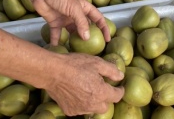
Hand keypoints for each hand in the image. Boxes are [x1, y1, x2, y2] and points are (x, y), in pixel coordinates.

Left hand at [0, 0, 109, 44]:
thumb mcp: (74, 8)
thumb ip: (81, 22)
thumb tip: (87, 37)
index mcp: (84, 7)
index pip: (98, 18)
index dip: (104, 27)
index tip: (107, 39)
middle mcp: (76, 14)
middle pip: (85, 27)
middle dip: (88, 37)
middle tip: (91, 51)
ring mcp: (66, 19)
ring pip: (72, 33)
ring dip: (74, 41)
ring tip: (76, 52)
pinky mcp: (55, 22)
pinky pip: (57, 35)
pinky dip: (57, 42)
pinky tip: (57, 50)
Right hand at [0, 30, 123, 116]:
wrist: (53, 72)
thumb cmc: (75, 64)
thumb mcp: (96, 62)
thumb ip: (111, 70)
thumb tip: (121, 76)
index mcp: (101, 92)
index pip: (117, 96)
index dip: (120, 90)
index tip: (120, 86)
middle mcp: (92, 105)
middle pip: (105, 105)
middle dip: (106, 97)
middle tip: (102, 86)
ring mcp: (80, 109)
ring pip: (93, 108)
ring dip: (94, 100)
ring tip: (89, 88)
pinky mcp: (70, 111)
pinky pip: (81, 108)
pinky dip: (82, 102)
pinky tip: (78, 92)